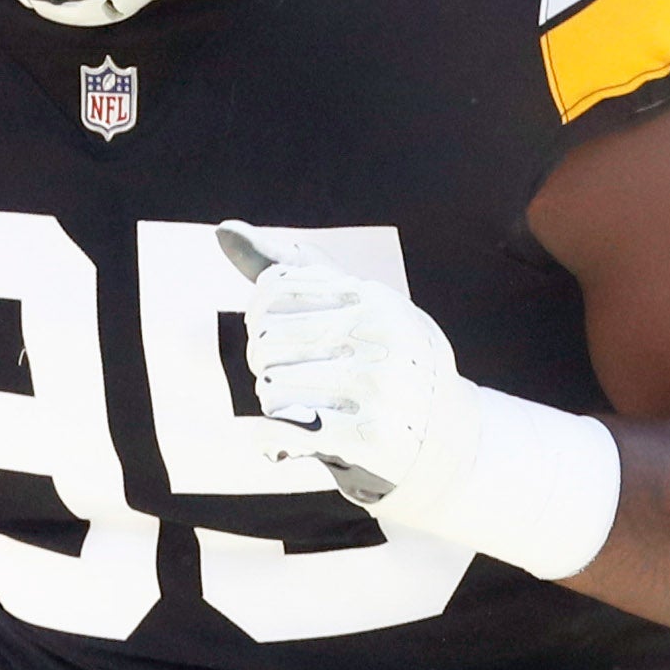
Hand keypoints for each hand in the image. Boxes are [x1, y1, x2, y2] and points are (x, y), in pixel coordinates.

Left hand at [218, 224, 619, 578]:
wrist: (446, 435)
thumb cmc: (388, 358)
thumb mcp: (356, 302)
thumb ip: (292, 267)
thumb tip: (223, 229)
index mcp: (373, 296)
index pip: (273, 289)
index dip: (260, 314)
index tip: (276, 330)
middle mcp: (378, 335)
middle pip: (265, 341)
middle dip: (266, 362)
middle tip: (289, 374)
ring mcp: (377, 387)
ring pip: (271, 387)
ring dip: (275, 401)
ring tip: (303, 404)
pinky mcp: (368, 437)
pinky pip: (280, 432)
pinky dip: (269, 440)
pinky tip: (283, 440)